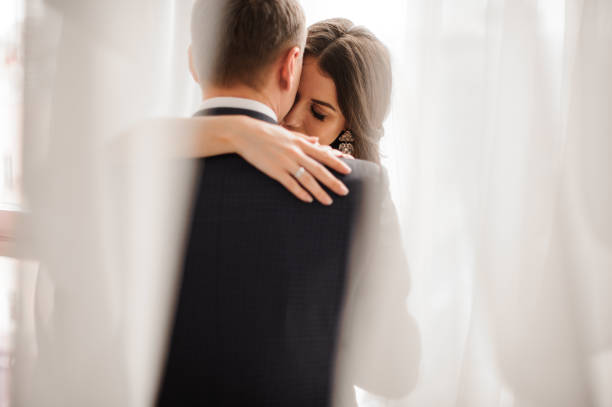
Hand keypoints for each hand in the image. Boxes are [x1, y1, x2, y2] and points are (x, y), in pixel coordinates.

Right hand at [231, 116, 351, 204]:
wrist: (245, 134)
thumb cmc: (267, 133)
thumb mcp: (287, 133)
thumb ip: (303, 138)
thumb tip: (316, 141)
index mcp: (300, 143)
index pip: (323, 154)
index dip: (336, 163)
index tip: (348, 171)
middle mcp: (295, 153)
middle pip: (319, 170)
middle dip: (333, 182)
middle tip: (344, 192)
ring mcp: (285, 162)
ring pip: (307, 180)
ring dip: (319, 192)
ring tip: (328, 201)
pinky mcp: (274, 171)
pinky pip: (290, 184)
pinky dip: (300, 193)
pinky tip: (308, 199)